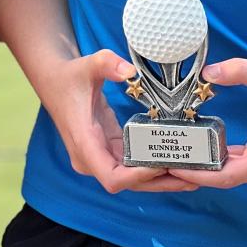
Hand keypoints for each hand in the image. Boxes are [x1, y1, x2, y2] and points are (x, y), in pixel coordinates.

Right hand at [39, 49, 198, 195]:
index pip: (112, 177)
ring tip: (193, 172)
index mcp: (84, 142)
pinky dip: (152, 166)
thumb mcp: (88, 65)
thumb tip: (131, 71)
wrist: (54, 80)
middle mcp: (90, 158)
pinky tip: (175, 161)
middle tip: (192, 174)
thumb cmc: (70, 76)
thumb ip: (107, 63)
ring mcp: (98, 157)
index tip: (162, 165)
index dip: (138, 177)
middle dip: (159, 181)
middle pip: (128, 183)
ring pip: (132, 178)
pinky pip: (131, 166)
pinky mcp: (106, 151)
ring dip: (160, 179)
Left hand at [168, 58, 246, 188]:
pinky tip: (199, 150)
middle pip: (227, 178)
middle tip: (164, 166)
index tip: (173, 168)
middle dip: (196, 172)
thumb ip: (237, 71)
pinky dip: (220, 160)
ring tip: (174, 158)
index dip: (199, 174)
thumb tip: (207, 73)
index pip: (227, 175)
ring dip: (206, 167)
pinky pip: (241, 165)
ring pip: (233, 173)